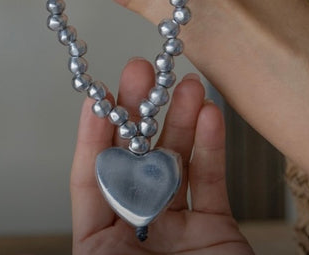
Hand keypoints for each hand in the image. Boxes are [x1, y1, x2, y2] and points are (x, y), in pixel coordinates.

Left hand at [70, 58, 253, 254]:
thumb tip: (96, 170)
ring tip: (187, 83)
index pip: (91, 175)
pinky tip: (211, 114)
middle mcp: (138, 224)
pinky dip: (213, 146)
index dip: (93, 135)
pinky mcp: (217, 228)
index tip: (98, 99)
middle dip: (138, 111)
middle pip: (134, 158)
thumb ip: (98, 220)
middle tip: (141, 71)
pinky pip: (211, 180)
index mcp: (103, 237)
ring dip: (182, 119)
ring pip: (175, 161)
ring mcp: (177, 225)